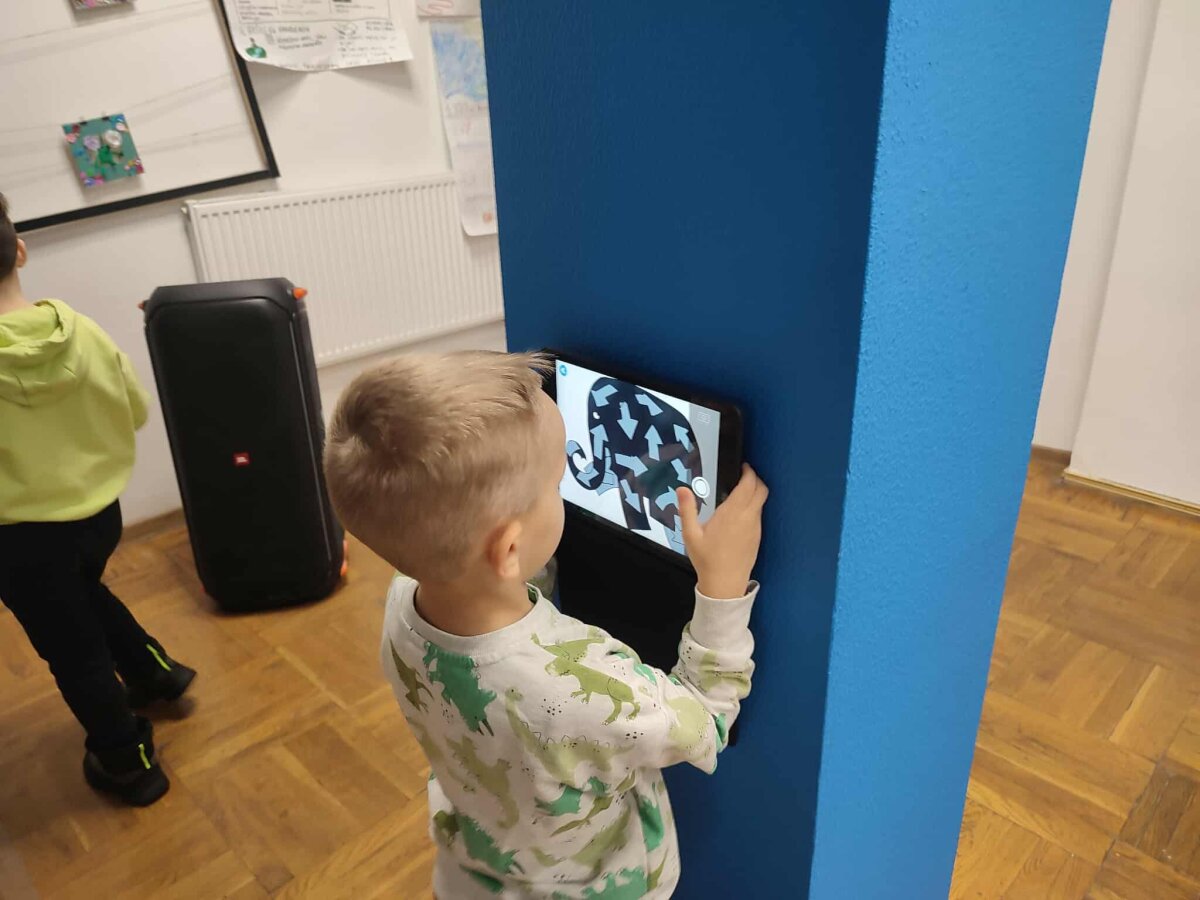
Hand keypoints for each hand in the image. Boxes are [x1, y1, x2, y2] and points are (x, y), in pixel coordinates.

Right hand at [678, 464, 767, 599]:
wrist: (724, 584)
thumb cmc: (707, 560)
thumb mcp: (690, 534)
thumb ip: (687, 509)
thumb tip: (682, 489)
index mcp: (732, 513)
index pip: (749, 484)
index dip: (749, 472)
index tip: (743, 467)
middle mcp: (748, 518)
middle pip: (761, 490)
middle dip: (755, 479)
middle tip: (744, 475)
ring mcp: (755, 528)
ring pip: (761, 502)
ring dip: (755, 493)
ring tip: (739, 493)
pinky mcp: (757, 537)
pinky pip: (758, 515)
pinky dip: (753, 507)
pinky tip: (739, 514)